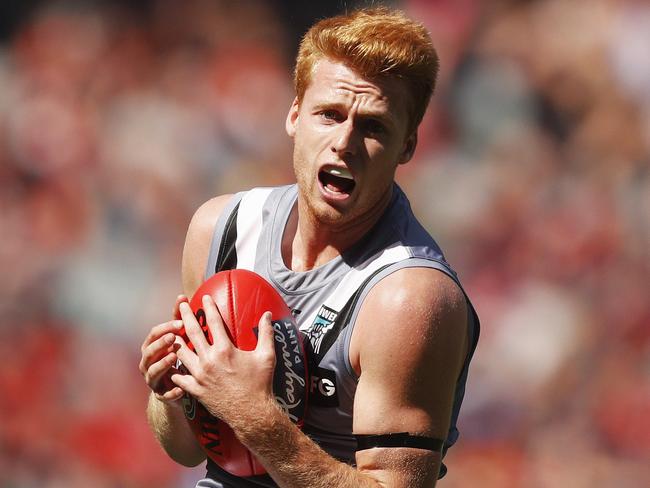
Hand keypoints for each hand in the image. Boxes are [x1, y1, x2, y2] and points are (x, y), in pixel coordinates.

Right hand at [139, 294, 187, 402]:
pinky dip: (172, 392)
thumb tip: (182, 296)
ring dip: (163, 364)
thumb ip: (178, 319)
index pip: (153, 334)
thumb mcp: (177, 338)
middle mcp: (147, 363)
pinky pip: (165, 395)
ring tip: (174, 357)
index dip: (165, 328)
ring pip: (153, 372)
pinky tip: (181, 388)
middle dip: (161, 343)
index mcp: (150, 347)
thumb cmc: (176, 356)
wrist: (174, 387)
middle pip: (149, 352)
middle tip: (174, 337)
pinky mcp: (161, 395)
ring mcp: (152, 380)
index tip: (180, 323)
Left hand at [171, 295, 276, 424]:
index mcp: (225, 349)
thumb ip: (266, 333)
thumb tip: (268, 314)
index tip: (204, 297)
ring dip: (176, 341)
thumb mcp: (267, 355)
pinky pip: (180, 377)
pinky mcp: (196, 390)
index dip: (209, 307)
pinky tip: (172, 364)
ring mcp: (200, 375)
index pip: (214, 322)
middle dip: (185, 316)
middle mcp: (209, 360)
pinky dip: (175, 369)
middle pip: (193, 332)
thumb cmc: (260, 384)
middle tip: (180, 305)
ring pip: (181, 353)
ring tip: (172, 333)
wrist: (251, 413)